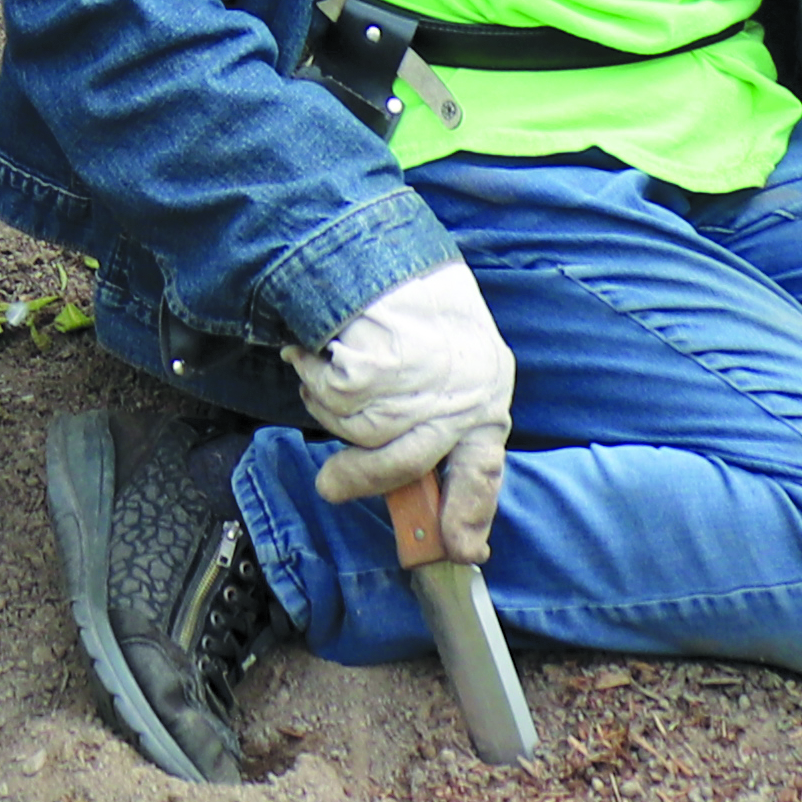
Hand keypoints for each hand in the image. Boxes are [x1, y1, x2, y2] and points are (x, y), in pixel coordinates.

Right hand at [287, 257, 514, 550]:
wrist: (390, 249)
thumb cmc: (426, 310)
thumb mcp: (461, 366)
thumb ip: (448, 423)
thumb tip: (422, 487)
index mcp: (487, 398)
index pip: (483, 471)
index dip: (469, 516)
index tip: (463, 551)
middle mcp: (457, 399)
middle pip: (403, 463)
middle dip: (361, 479)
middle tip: (331, 488)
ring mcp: (414, 389)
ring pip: (358, 432)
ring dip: (334, 408)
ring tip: (335, 367)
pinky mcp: (372, 375)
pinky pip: (331, 401)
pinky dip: (314, 377)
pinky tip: (320, 350)